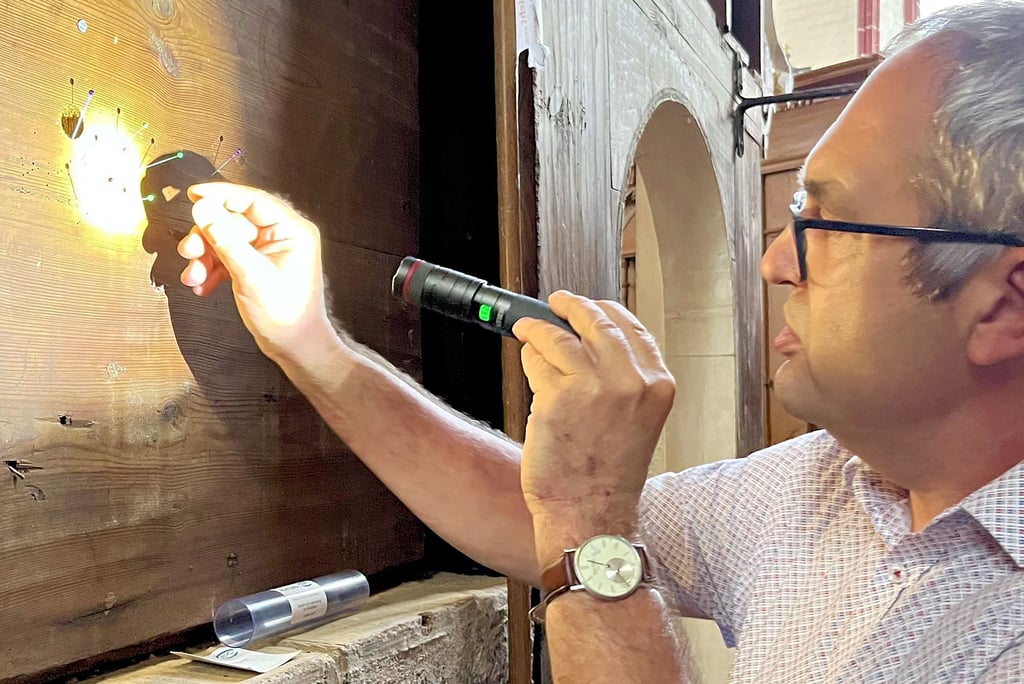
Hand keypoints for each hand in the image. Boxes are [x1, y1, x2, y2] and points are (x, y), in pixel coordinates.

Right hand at [177, 182, 333, 361]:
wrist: (295, 347)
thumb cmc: (286, 315)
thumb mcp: (251, 274)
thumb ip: (225, 240)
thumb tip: (203, 209)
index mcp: (292, 230)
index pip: (253, 200)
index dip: (221, 195)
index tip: (194, 194)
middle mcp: (282, 236)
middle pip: (233, 220)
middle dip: (207, 237)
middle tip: (189, 251)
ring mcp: (268, 251)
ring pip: (225, 239)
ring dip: (205, 256)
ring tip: (194, 276)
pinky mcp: (256, 265)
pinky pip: (227, 256)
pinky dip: (212, 269)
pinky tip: (202, 285)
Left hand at [512, 292, 674, 552]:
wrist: (590, 514)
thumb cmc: (608, 475)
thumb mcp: (636, 421)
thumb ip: (623, 381)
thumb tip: (588, 343)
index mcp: (657, 386)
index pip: (633, 329)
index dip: (607, 311)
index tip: (592, 306)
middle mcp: (631, 382)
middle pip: (597, 321)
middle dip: (572, 305)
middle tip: (556, 302)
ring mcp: (594, 387)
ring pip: (559, 336)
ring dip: (539, 328)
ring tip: (528, 330)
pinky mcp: (557, 397)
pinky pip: (537, 359)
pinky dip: (529, 355)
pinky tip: (528, 358)